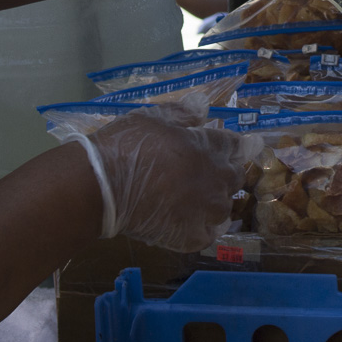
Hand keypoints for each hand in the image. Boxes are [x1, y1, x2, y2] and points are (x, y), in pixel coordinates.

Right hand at [86, 99, 260, 251]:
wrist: (101, 187)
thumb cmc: (126, 145)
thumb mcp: (153, 118)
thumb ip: (183, 113)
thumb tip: (204, 104)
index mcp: (208, 148)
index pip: (236, 146)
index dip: (238, 145)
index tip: (240, 146)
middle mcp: (215, 180)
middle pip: (235, 176)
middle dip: (226, 171)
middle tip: (208, 172)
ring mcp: (205, 212)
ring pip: (225, 206)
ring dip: (216, 200)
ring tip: (199, 198)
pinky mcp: (191, 237)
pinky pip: (211, 234)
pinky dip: (207, 228)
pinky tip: (198, 223)